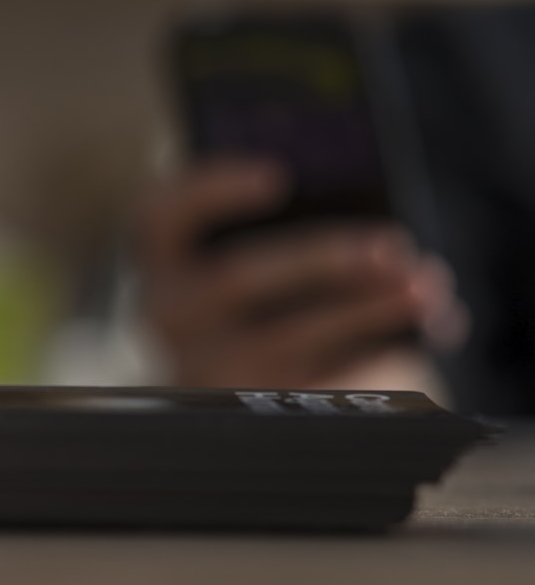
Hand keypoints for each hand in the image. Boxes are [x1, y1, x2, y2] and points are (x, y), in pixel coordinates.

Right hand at [137, 157, 467, 389]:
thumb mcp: (258, 251)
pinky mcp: (254, 408)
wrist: (247, 378)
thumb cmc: (264, 293)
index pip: (159, 216)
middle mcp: (171, 316)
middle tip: (389, 246)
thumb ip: (291, 223)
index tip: (278, 176)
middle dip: (323, 259)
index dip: (211, 190)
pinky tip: (425, 328)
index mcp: (163, 261)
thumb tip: (377, 237)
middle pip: (237, 278)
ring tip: (424, 286)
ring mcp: (207, 368)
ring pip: (288, 337)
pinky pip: (320, 382)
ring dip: (365, 309)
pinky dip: (379, 354)